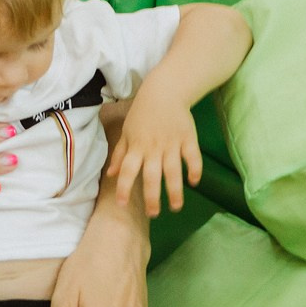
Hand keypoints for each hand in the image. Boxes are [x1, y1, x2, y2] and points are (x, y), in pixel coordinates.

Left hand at [104, 93, 201, 217]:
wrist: (164, 92)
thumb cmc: (142, 114)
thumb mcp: (127, 132)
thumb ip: (119, 155)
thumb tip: (110, 175)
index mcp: (136, 147)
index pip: (126, 171)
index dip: (123, 188)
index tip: (121, 205)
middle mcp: (153, 149)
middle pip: (151, 177)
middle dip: (152, 197)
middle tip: (153, 214)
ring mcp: (172, 144)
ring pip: (173, 172)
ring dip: (175, 191)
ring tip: (176, 207)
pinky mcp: (188, 139)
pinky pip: (193, 157)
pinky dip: (194, 170)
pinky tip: (194, 182)